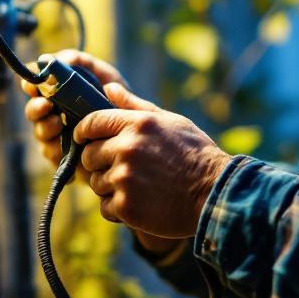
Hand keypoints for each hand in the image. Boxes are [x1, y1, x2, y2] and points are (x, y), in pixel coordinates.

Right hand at [20, 50, 126, 182]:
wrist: (136, 132)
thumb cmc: (116, 100)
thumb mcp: (103, 75)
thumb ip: (82, 62)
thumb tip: (59, 59)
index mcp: (58, 94)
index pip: (34, 87)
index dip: (30, 85)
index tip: (34, 85)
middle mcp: (53, 115)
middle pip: (32, 111)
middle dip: (35, 108)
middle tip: (46, 106)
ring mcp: (57, 137)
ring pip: (40, 134)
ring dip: (46, 127)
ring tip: (59, 124)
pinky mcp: (64, 159)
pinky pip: (52, 156)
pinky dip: (57, 150)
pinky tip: (67, 146)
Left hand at [75, 83, 231, 239]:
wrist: (214, 193)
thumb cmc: (195, 155)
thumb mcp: (170, 121)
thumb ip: (135, 106)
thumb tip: (108, 88)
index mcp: (137, 124)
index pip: (92, 123)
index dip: (83, 132)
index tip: (83, 139)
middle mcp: (127, 148)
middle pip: (89, 155)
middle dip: (99, 163)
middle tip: (122, 170)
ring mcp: (124, 178)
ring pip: (96, 183)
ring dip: (110, 187)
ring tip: (137, 187)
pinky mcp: (126, 206)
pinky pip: (105, 207)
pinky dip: (118, 209)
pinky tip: (140, 204)